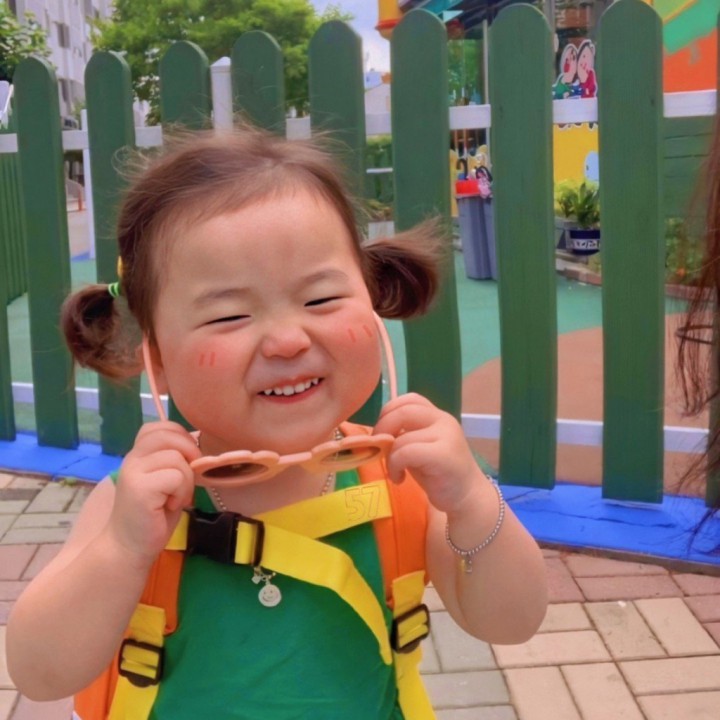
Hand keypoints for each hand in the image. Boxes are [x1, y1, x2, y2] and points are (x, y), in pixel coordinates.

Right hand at [107, 422, 200, 563]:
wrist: (128, 547)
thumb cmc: (152, 516)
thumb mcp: (166, 480)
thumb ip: (175, 460)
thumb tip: (200, 444)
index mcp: (138, 453)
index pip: (161, 426)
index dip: (182, 437)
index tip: (188, 460)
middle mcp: (132, 458)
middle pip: (170, 435)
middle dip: (189, 453)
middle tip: (188, 478)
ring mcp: (133, 471)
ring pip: (177, 458)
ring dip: (186, 480)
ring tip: (175, 498)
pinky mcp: (140, 488)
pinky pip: (176, 476)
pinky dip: (181, 492)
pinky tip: (169, 506)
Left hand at [373, 393, 483, 513]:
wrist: (467, 497)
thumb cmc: (439, 474)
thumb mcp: (419, 447)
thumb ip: (403, 434)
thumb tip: (377, 433)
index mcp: (437, 416)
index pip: (409, 399)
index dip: (388, 411)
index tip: (381, 433)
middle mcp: (443, 420)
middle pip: (403, 411)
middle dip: (383, 429)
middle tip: (378, 449)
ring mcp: (446, 436)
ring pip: (402, 438)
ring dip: (389, 457)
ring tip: (395, 472)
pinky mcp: (443, 455)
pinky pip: (407, 452)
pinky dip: (395, 465)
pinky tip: (399, 478)